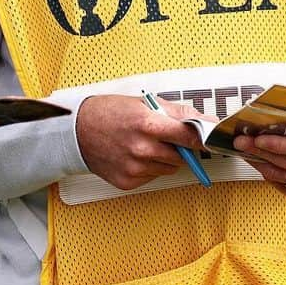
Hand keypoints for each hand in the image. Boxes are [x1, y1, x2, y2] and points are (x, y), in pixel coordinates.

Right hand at [76, 94, 205, 192]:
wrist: (75, 131)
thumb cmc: (108, 112)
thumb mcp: (143, 103)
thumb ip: (176, 113)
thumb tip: (203, 122)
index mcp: (148, 125)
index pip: (190, 137)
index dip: (203, 138)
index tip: (210, 139)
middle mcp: (143, 149)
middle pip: (183, 156)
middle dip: (178, 147)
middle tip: (163, 136)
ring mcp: (135, 168)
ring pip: (169, 168)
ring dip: (163, 158)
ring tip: (143, 144)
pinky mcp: (128, 181)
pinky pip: (152, 177)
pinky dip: (148, 168)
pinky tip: (132, 155)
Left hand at [232, 123, 285, 200]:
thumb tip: (256, 116)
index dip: (278, 145)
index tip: (258, 139)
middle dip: (262, 152)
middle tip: (243, 143)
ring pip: (285, 176)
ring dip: (262, 164)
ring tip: (247, 152)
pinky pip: (285, 187)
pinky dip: (269, 175)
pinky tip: (260, 163)